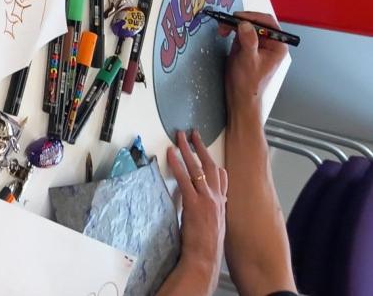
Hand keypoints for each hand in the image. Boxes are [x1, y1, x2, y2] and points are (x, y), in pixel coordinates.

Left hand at [167, 130, 228, 287]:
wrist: (205, 258)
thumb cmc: (206, 246)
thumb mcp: (214, 225)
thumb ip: (211, 211)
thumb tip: (204, 203)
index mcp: (222, 204)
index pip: (223, 178)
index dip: (216, 163)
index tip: (210, 153)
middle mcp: (217, 199)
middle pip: (211, 167)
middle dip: (201, 148)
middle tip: (193, 134)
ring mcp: (207, 200)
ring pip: (198, 168)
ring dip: (188, 150)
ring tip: (180, 136)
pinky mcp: (194, 203)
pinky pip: (184, 178)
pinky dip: (176, 164)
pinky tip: (170, 153)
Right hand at [221, 10, 288, 114]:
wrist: (240, 96)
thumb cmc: (249, 82)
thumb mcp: (249, 60)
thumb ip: (248, 41)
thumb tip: (245, 24)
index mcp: (277, 46)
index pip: (268, 23)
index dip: (253, 17)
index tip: (238, 17)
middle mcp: (268, 43)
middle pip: (256, 22)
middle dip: (240, 20)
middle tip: (226, 22)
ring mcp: (257, 44)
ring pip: (246, 25)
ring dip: (233, 24)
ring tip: (222, 29)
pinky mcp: (246, 46)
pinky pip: (239, 32)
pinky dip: (230, 29)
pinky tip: (224, 33)